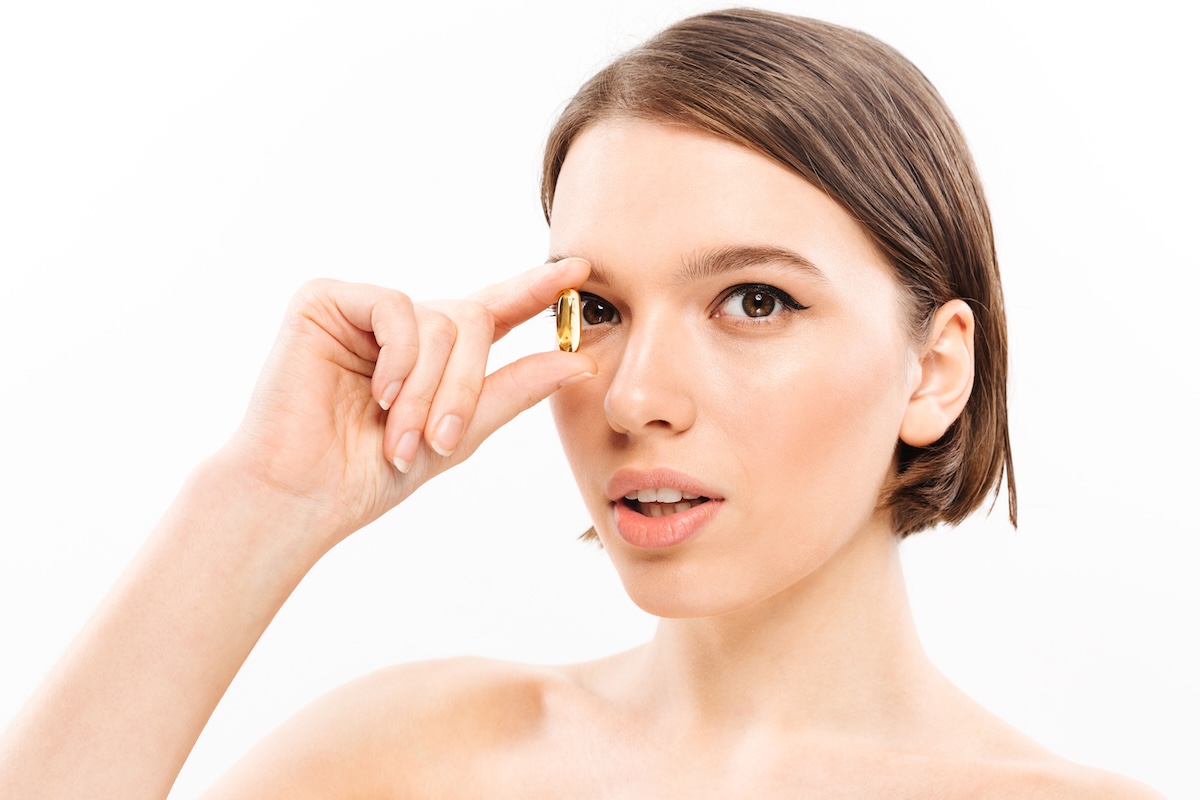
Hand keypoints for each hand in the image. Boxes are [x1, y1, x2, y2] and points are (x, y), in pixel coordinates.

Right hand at [222, 258, 595, 548]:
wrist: (302, 494)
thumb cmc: (370, 472)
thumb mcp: (462, 431)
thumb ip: (515, 389)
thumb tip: (582, 360)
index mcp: (432, 355)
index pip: (493, 312)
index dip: (535, 290)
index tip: (581, 270)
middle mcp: (402, 325)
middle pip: (473, 321)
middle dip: (467, 386)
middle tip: (445, 440)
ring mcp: (363, 310)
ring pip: (439, 320)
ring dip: (430, 389)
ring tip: (402, 436)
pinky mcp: (326, 299)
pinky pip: (397, 307)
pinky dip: (400, 358)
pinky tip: (378, 394)